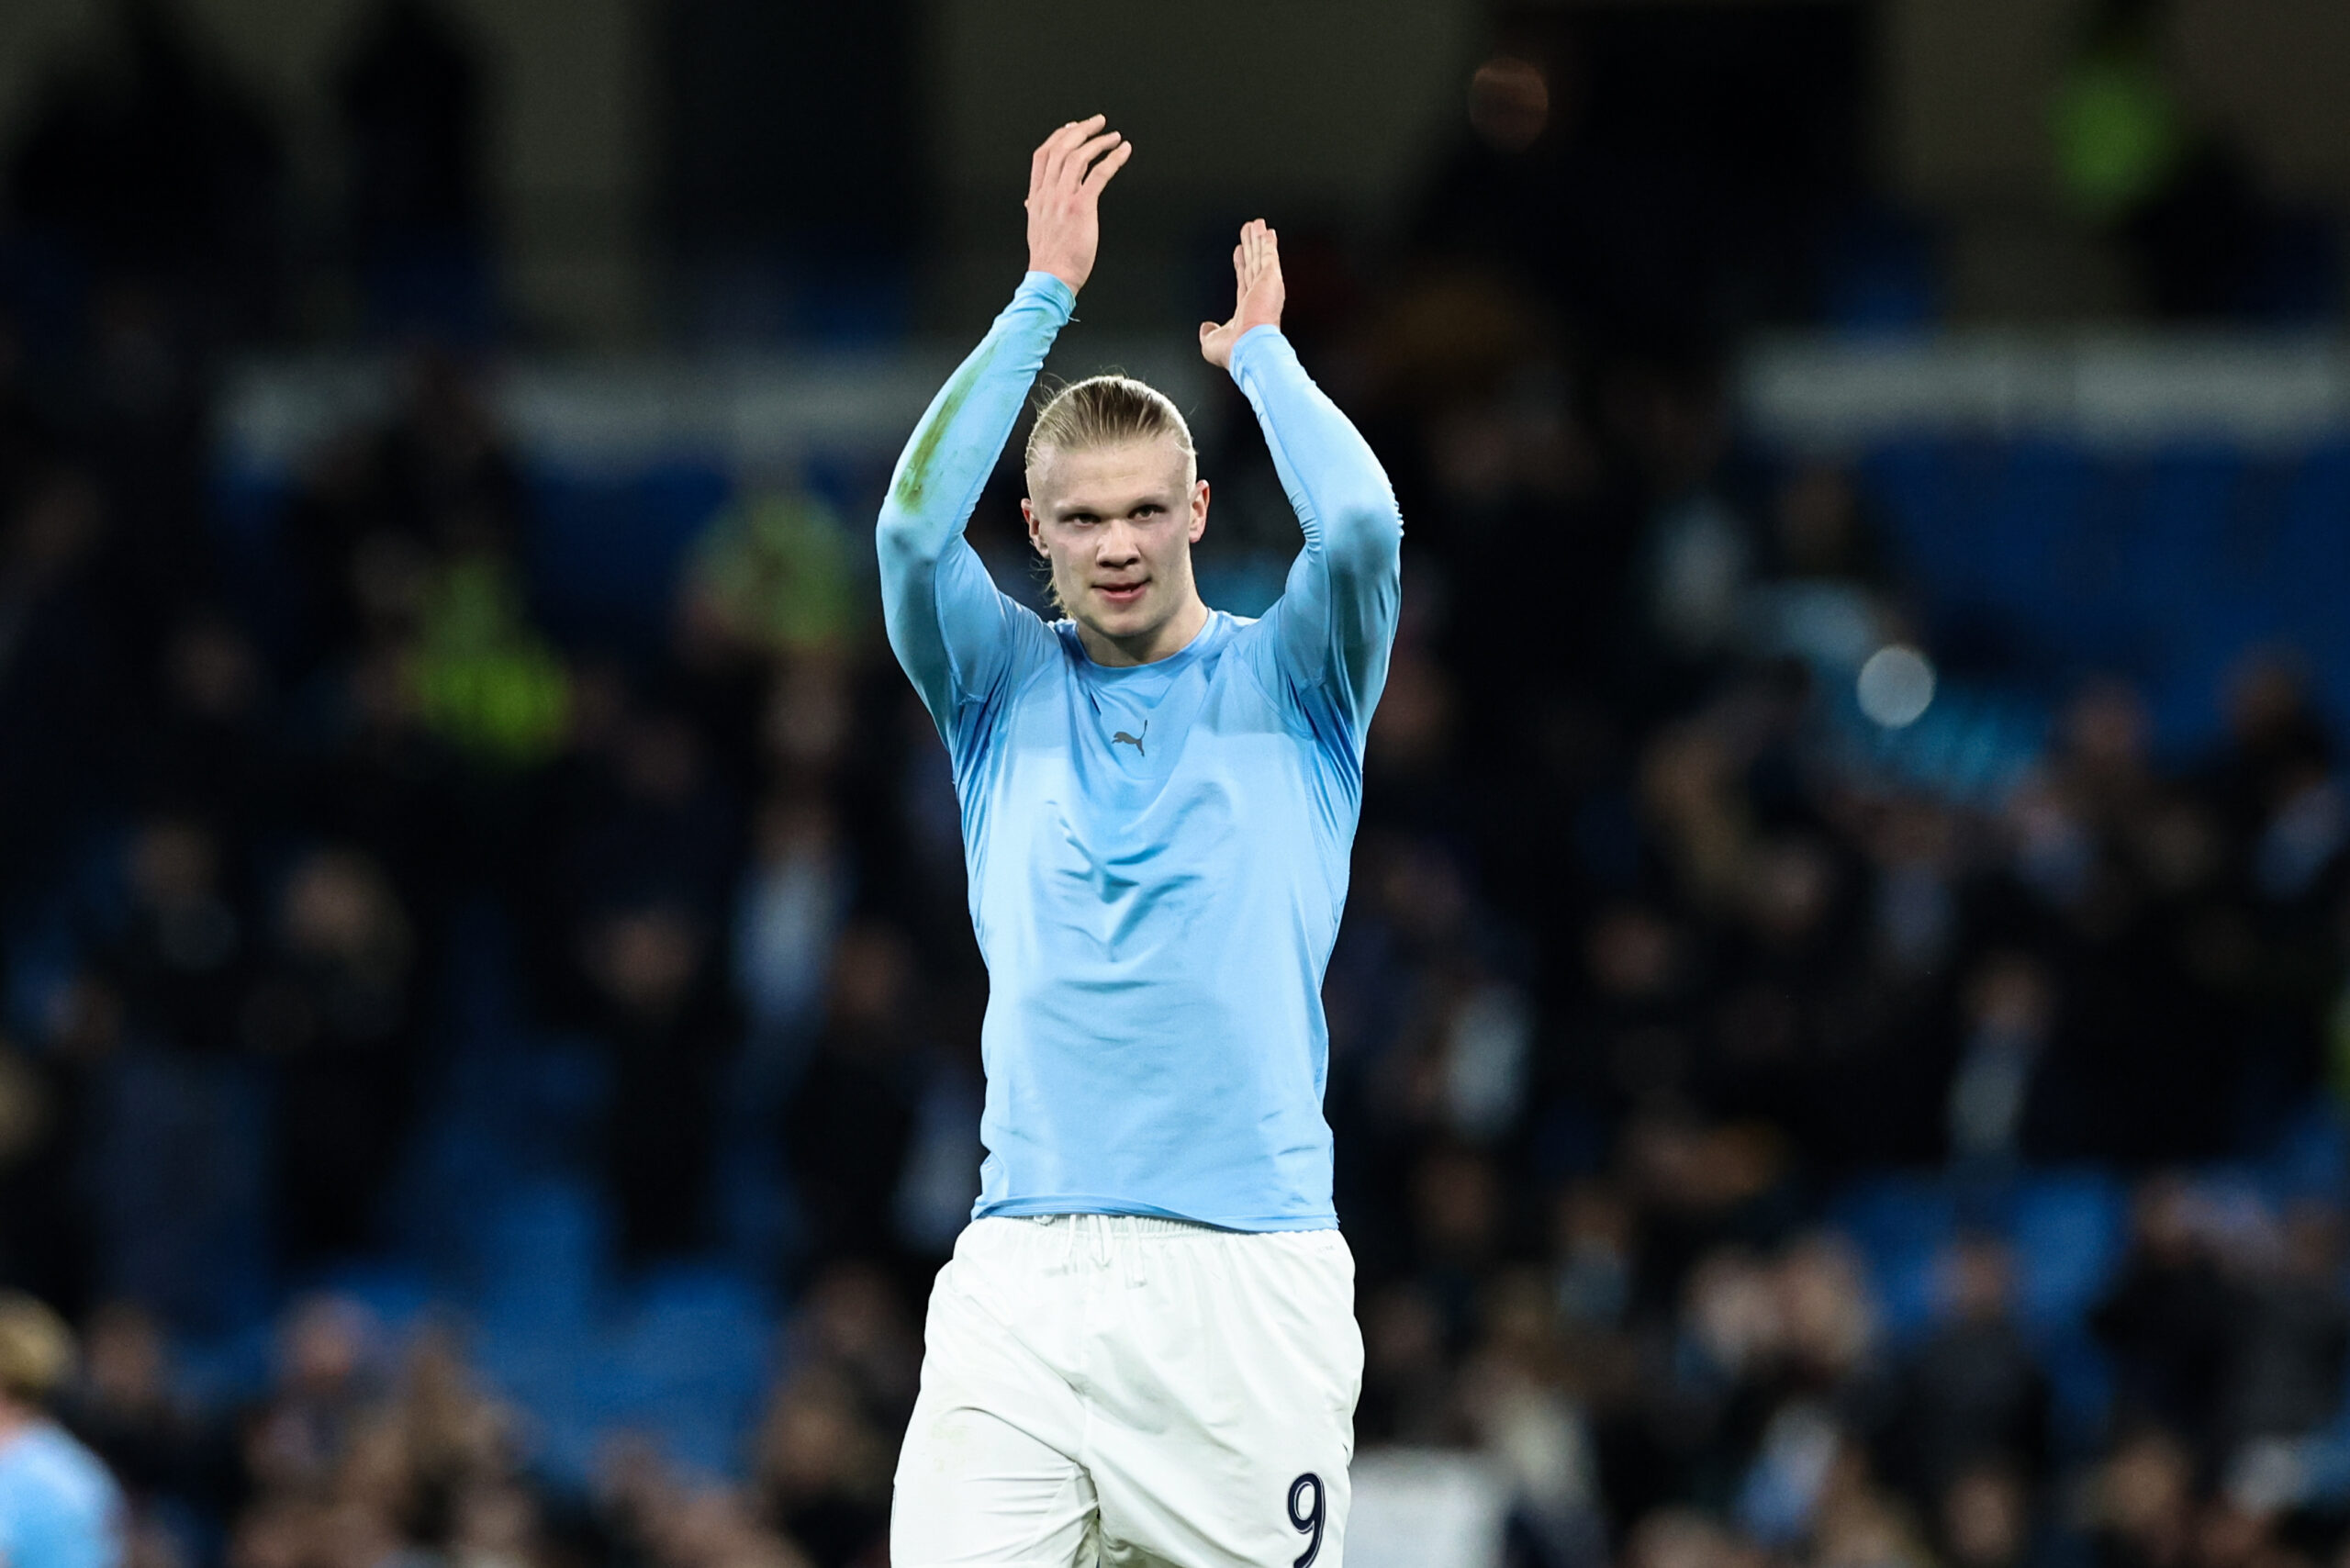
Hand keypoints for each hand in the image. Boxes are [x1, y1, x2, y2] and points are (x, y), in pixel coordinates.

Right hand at [1026, 115, 1131, 292]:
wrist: (1051, 278)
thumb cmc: (1049, 259)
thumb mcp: (1035, 229)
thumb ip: (1035, 210)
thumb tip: (1030, 202)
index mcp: (1036, 196)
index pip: (1043, 155)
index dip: (1058, 136)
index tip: (1072, 127)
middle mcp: (1048, 193)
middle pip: (1061, 148)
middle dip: (1081, 130)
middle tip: (1098, 122)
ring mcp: (1063, 199)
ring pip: (1079, 156)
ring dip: (1099, 142)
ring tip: (1114, 137)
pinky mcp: (1081, 207)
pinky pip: (1099, 174)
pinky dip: (1113, 159)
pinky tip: (1123, 152)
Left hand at [1199, 219, 1284, 370]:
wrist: (1250, 348)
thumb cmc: (1235, 350)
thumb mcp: (1211, 343)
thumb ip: (1208, 333)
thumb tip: (1205, 327)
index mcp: (1247, 309)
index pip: (1244, 280)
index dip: (1241, 264)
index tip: (1240, 252)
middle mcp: (1258, 296)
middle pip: (1254, 264)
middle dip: (1252, 248)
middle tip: (1250, 232)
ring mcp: (1266, 287)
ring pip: (1261, 257)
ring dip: (1259, 240)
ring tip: (1257, 225)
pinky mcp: (1271, 279)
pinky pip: (1268, 256)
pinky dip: (1268, 244)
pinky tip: (1267, 232)